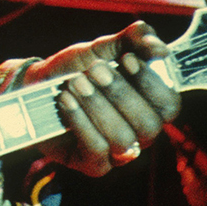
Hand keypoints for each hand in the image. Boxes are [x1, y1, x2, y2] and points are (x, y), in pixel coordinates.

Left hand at [28, 21, 180, 176]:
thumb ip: (135, 40)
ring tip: (76, 83)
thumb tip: (160, 48)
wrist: (37, 84)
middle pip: (149, 125)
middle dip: (120, 94)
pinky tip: (66, 101)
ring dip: (98, 106)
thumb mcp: (105, 47)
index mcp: (151, 106)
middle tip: (95, 69)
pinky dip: (80, 121)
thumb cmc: (78, 68)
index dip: (152, 83)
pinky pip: (97, 150)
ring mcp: (119, 153)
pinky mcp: (94, 165)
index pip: (169, 105)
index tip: (127, 59)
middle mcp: (141, 133)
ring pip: (123, 139)